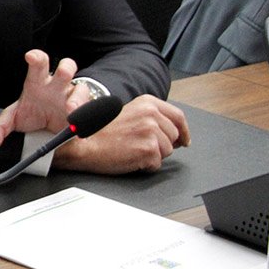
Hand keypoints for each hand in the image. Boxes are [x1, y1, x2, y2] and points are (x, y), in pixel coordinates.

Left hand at [0, 50, 79, 151]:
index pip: (38, 64)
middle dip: (66, 68)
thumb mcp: (13, 119)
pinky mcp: (83, 111)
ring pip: (82, 88)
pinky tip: (78, 125)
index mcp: (38, 83)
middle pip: (66, 68)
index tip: (31, 57)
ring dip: (78, 98)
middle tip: (63, 72)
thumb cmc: (32, 112)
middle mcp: (57, 86)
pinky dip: (86, 116)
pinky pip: (89, 110)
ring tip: (70, 110)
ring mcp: (72, 97)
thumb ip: (0, 129)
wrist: (50, 126)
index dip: (37, 58)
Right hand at [52, 95, 190, 173]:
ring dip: (153, 155)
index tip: (184, 140)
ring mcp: (151, 131)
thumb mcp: (129, 113)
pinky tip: (130, 157)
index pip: (178, 116)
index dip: (184, 131)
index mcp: (147, 103)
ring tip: (133, 150)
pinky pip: (157, 164)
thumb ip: (152, 118)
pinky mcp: (148, 149)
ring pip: (168, 151)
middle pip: (175, 136)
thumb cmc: (101, 131)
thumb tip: (175, 134)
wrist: (84, 143)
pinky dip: (145, 165)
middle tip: (142, 146)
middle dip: (164, 144)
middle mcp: (151, 114)